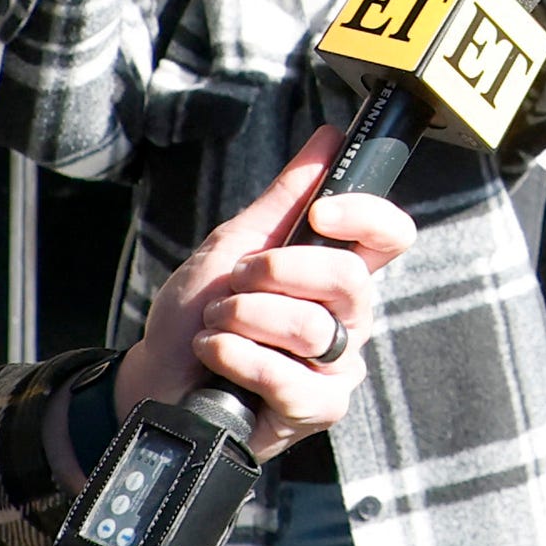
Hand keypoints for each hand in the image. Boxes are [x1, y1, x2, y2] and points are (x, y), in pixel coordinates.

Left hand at [109, 126, 418, 464]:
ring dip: (243, 320)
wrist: (154, 378)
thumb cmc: (196, 314)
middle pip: (350, 278)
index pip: (391, 237)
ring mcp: (337, 366)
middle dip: (275, 273)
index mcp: (336, 274)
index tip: (320, 213)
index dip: (366, 217)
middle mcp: (348, 318)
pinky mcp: (318, 409)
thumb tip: (328, 137)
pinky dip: (238, 358)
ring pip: (312, 328)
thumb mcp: (232, 244)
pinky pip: (291, 378)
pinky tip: (215, 356)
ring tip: (216, 326)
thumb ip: (285, 197)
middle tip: (236, 283)